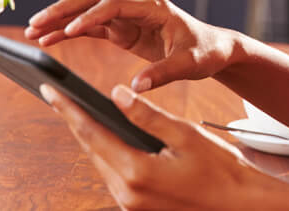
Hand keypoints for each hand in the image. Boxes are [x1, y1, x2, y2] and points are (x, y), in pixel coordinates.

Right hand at [25, 0, 231, 91]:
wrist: (216, 48)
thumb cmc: (207, 52)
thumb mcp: (191, 64)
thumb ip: (164, 73)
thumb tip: (135, 88)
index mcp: (154, 8)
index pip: (115, 5)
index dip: (92, 16)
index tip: (71, 30)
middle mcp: (138, 8)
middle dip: (64, 9)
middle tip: (35, 23)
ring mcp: (128, 18)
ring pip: (87, 11)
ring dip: (61, 19)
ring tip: (32, 32)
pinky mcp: (124, 31)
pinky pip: (91, 27)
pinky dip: (70, 32)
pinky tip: (49, 40)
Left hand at [40, 83, 286, 209]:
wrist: (239, 202)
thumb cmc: (219, 167)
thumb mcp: (184, 133)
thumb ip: (146, 115)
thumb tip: (116, 93)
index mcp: (137, 172)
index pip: (93, 133)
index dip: (69, 109)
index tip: (49, 89)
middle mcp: (127, 194)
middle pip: (91, 149)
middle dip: (74, 120)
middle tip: (56, 94)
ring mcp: (130, 204)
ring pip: (101, 163)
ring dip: (90, 137)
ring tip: (75, 110)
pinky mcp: (138, 207)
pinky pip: (114, 175)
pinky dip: (107, 152)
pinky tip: (106, 136)